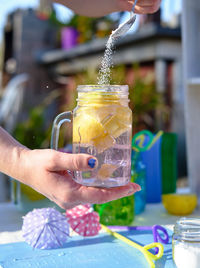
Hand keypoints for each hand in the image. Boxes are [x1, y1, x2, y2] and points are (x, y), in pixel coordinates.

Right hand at [21, 149, 140, 208]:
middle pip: (100, 198)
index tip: (133, 187)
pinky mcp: (67, 195)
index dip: (118, 192)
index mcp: (69, 194)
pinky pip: (87, 193)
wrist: (24, 168)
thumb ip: (74, 161)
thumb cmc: (38, 163)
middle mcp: (70, 201)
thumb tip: (94, 162)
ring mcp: (69, 200)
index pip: (100, 196)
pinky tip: (105, 180)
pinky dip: (99, 188)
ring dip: (109, 190)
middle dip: (117, 192)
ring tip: (124, 182)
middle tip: (133, 184)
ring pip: (94, 196)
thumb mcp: (55, 159)